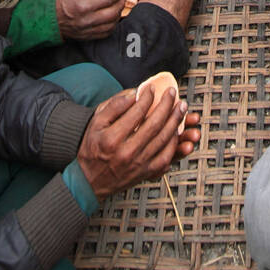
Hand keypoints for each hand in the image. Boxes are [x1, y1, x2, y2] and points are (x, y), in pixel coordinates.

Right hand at [55, 0, 124, 40]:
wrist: (50, 18)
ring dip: (119, 14)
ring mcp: (88, 30)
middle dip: (121, 2)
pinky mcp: (88, 36)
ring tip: (118, 5)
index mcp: (83, 5)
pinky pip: (107, 33)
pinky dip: (113, 24)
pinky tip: (113, 17)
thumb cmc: (63, 0)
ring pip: (112, 24)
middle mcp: (87, 19)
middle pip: (113, 12)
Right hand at [77, 85, 199, 202]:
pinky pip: (166, 157)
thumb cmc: (92, 149)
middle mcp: (127, 153)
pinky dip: (174, 143)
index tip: (151, 88)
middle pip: (155, 125)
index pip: (137, 112)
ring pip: (164, 140)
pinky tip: (176, 131)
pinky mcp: (145, 174)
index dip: (147, 97)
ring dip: (176, 122)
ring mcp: (138, 165)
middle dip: (167, 105)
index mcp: (113, 139)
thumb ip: (114, 106)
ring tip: (181, 109)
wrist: (89, 181)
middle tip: (173, 93)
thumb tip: (134, 94)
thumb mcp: (95, 123)